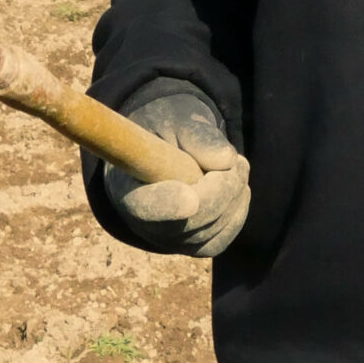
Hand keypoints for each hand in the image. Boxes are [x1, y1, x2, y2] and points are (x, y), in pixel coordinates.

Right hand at [104, 89, 250, 258]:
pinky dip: (238, 208)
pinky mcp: (193, 245)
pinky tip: (234, 185)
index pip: (143, 207)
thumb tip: (225, 160)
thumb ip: (198, 135)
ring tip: (233, 163)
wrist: (170, 143)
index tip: (190, 198)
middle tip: (235, 159)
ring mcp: (167, 239)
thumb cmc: (170, 126)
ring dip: (234, 192)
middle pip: (188, 222)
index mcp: (125, 185)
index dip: (167, 206)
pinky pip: (224, 235)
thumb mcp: (179, 117)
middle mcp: (141, 222)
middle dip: (220, 189)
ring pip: (212, 228)